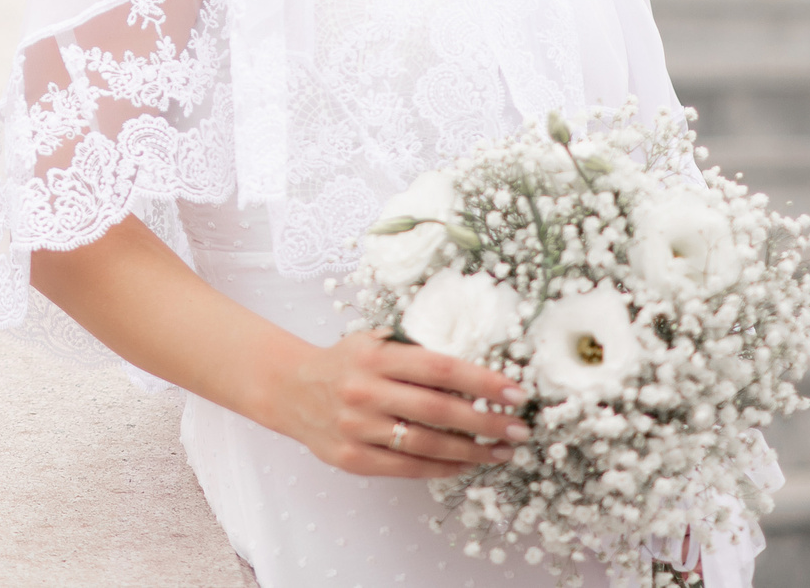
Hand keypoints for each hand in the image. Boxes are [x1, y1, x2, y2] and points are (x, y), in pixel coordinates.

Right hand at [252, 330, 530, 478]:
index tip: (515, 392)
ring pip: (426, 444)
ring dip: (472, 451)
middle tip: (519, 429)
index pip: (439, 369)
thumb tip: (474, 365)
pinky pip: (407, 467)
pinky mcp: (353, 458)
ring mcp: (357, 427)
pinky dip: (442, 468)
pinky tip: (465, 464)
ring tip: (501, 452)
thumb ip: (413, 350)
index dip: (482, 381)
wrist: (290, 390)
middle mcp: (365, 391)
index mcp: (374, 356)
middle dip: (486, 421)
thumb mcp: (371, 342)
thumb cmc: (343, 363)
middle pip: (438, 410)